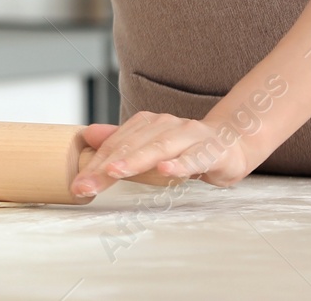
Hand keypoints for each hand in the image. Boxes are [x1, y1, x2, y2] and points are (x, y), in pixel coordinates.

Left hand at [70, 111, 252, 196]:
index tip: (78, 185)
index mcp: (148, 124)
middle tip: (86, 185)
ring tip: (114, 171)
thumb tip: (88, 135)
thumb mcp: (150, 145)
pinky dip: (180, 164)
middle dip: (106, 167)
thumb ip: (120, 141)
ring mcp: (189, 136)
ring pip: (159, 148)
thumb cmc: (186, 148)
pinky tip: (166, 170)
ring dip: (135, 160)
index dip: (95, 164)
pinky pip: (194, 158)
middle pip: (132, 147)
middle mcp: (166, 125)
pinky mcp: (212, 150)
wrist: (232, 142)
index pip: (116, 145)